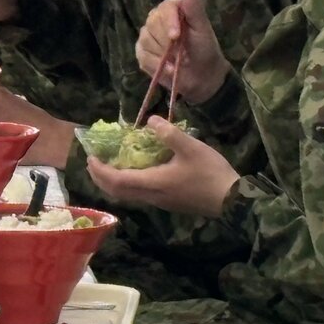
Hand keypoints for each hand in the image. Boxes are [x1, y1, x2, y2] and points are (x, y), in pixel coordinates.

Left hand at [85, 116, 238, 216]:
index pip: (116, 180)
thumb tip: (150, 120)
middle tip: (93, 162)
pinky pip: (139, 195)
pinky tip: (134, 171)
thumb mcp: (191, 148)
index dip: (100, 170)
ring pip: (127, 195)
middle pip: (117, 191)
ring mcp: (160, 202)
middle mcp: (151, 196)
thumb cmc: (211, 173)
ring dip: (113, 182)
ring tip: (108, 165)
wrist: (233, 201)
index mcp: (153, 183)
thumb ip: (168, 133)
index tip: (90, 157)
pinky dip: (127, 184)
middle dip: (100, 177)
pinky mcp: (168, 203)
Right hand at [135, 0, 229, 104]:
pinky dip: (155, 64)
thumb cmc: (205, 50)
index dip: (169, 22)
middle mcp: (158, 20)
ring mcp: (148, 36)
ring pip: (146, 40)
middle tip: (182, 51)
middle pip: (152, 24)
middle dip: (167, 41)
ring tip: (177, 61)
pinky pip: (142, 55)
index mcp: (174, 10)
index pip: (165, 8)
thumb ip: (195, 9)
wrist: (202, 77)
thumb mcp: (203, 29)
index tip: (176, 36)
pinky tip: (168, 68)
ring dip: (163, 55)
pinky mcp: (142, 52)